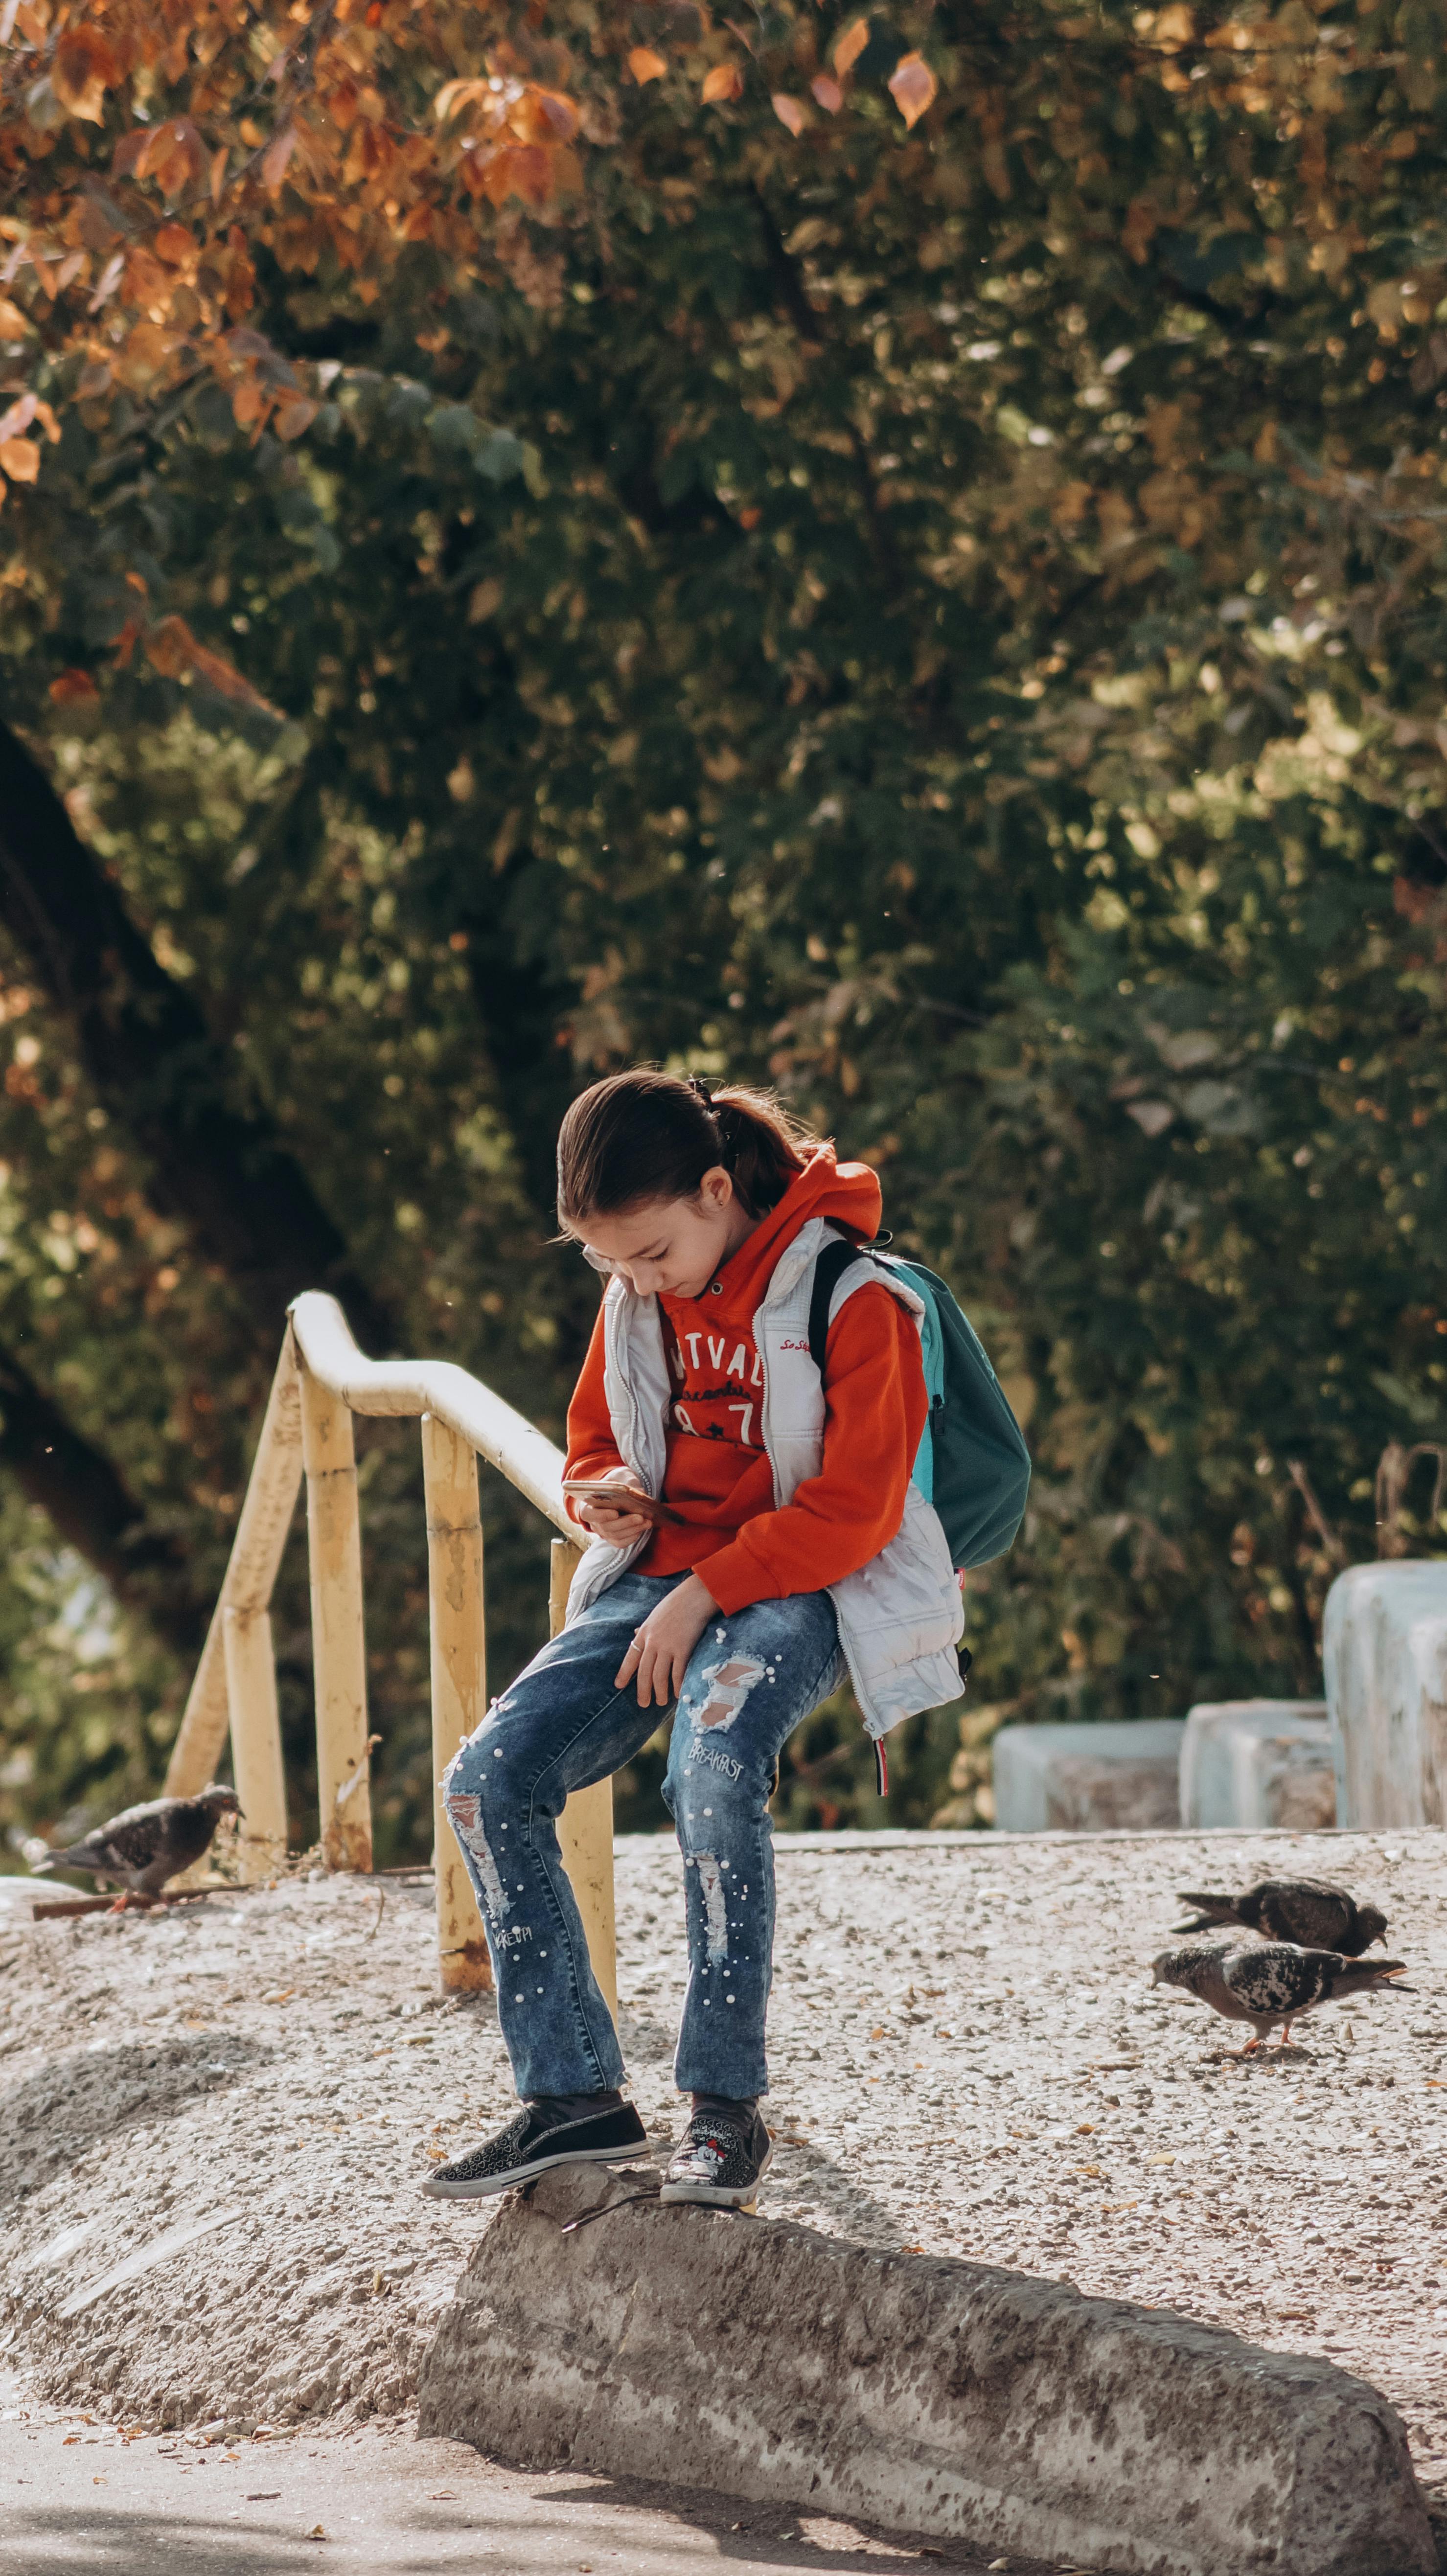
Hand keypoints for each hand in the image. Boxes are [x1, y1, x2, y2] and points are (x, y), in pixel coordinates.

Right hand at [576, 1464, 652, 1545]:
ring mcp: (603, 1532)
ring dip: (633, 1529)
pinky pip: (621, 1542)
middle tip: (640, 1517)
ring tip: (647, 1522)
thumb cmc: (617, 1483)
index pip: (589, 1514)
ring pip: (616, 1536)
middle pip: (606, 1527)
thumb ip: (628, 1482)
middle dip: (625, 1523)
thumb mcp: (620, 1477)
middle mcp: (594, 1522)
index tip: (615, 1513)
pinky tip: (642, 1527)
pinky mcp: (613, 1539)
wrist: (619, 1491)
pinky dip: (633, 1536)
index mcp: (589, 1505)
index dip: (601, 1515)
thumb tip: (640, 1493)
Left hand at [615, 1573, 718, 1708]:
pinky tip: (678, 1694)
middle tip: (643, 1704)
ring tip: (661, 1702)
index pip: (630, 1657)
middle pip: (644, 1671)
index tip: (618, 1686)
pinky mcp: (683, 1649)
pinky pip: (678, 1673)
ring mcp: (667, 1646)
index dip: (624, 1673)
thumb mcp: (655, 1615)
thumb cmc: (676, 1603)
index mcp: (645, 1632)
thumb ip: (645, 1629)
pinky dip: (677, 1685)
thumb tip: (634, 1635)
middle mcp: (653, 1642)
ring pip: (659, 1676)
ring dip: (660, 1691)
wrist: (695, 1596)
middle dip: (642, 1690)